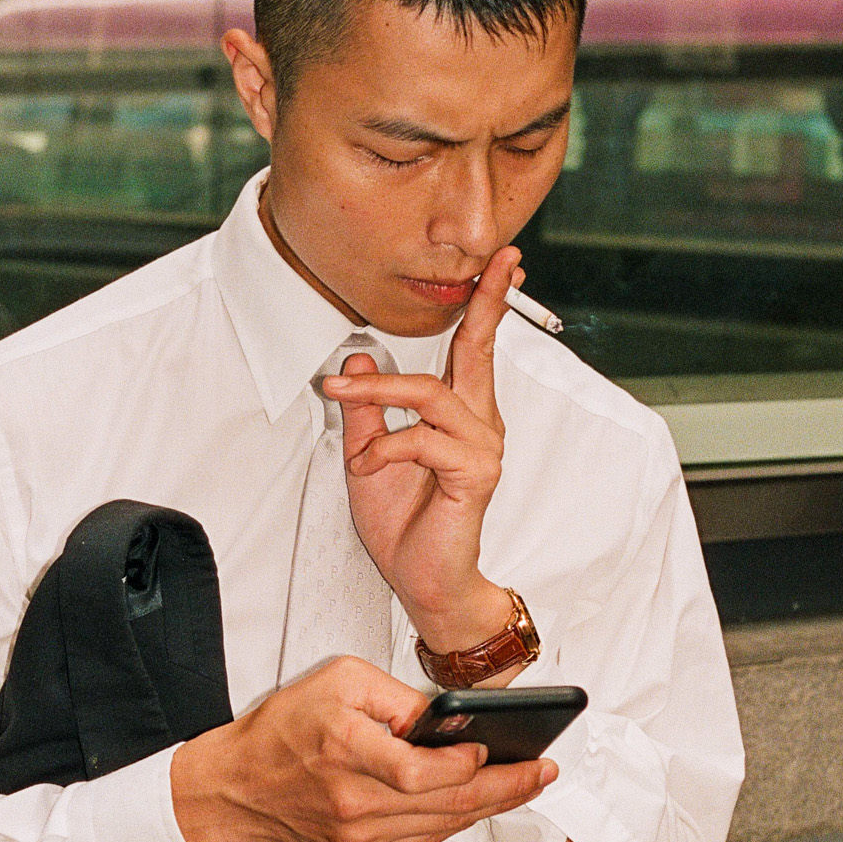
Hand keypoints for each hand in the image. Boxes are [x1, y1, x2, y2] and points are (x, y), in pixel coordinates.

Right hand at [171, 655, 556, 841]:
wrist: (235, 787)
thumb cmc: (282, 730)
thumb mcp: (338, 681)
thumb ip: (396, 698)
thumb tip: (448, 720)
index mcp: (346, 749)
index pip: (423, 771)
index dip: (468, 765)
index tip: (495, 751)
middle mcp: (353, 802)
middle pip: (447, 804)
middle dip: (505, 788)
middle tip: (542, 774)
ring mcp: (357, 838)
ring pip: (441, 828)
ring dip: (487, 808)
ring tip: (523, 787)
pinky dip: (451, 824)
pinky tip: (474, 806)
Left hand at [322, 243, 519, 652]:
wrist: (422, 581)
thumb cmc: (404, 522)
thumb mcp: (369, 453)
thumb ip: (367, 409)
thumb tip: (357, 358)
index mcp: (461, 414)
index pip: (473, 348)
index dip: (486, 303)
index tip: (503, 260)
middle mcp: (480, 424)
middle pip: (480, 351)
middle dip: (488, 302)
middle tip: (498, 260)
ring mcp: (482, 448)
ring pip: (432, 394)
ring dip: (381, 392)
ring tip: (339, 391)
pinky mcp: (474, 475)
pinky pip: (423, 441)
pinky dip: (384, 446)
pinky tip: (365, 463)